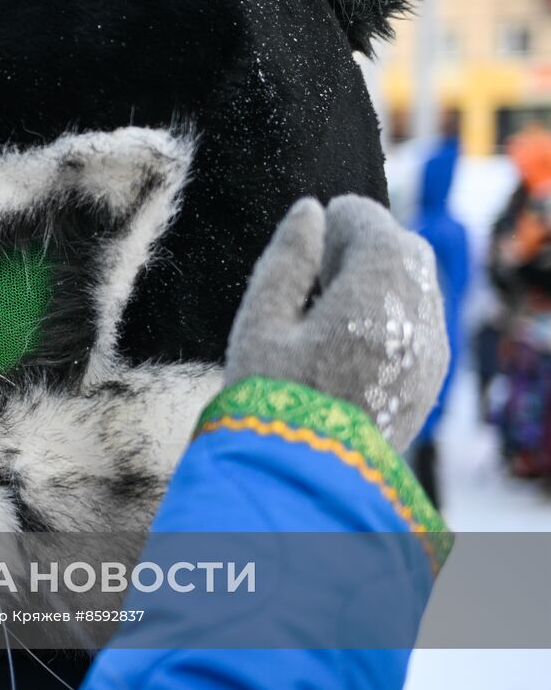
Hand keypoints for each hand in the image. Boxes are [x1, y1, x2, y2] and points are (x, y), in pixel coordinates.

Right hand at [226, 196, 448, 451]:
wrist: (305, 477)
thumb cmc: (272, 396)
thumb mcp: (261, 321)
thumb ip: (286, 261)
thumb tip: (308, 212)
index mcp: (372, 288)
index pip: (368, 220)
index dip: (335, 221)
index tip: (308, 238)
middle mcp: (415, 312)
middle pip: (402, 249)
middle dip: (364, 246)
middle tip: (317, 271)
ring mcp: (430, 348)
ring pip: (416, 286)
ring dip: (380, 281)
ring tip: (331, 307)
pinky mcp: (429, 378)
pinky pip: (420, 323)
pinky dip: (392, 314)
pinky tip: (351, 339)